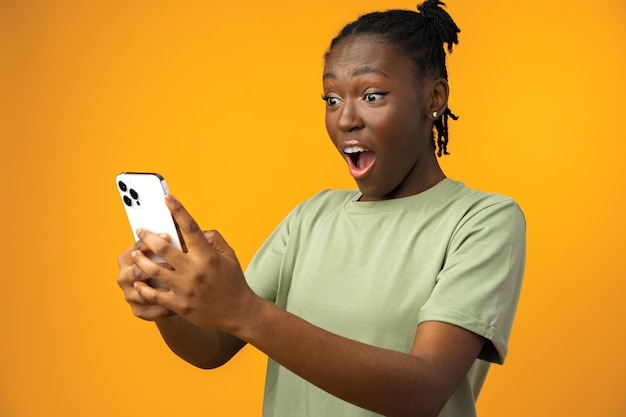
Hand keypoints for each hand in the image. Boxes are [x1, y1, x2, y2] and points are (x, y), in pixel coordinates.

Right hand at [117, 240, 173, 320]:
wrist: (160, 292)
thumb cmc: (165, 265)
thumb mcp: (163, 253)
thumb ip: (167, 245)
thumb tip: (180, 232)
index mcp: (126, 258)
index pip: (136, 248)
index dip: (152, 241)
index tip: (169, 236)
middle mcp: (124, 276)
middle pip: (138, 271)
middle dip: (158, 268)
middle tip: (177, 266)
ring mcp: (129, 295)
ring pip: (144, 293)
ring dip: (162, 290)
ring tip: (181, 286)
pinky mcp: (137, 310)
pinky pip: (151, 311)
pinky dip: (165, 307)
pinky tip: (179, 302)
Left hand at [131, 194, 257, 332]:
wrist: (238, 312)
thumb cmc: (234, 282)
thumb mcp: (230, 256)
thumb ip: (214, 239)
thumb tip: (197, 230)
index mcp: (207, 255)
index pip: (190, 227)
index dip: (178, 210)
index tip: (167, 198)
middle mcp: (194, 270)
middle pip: (164, 248)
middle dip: (148, 236)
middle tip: (140, 231)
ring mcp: (185, 288)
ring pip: (154, 270)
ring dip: (141, 259)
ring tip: (136, 254)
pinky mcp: (179, 305)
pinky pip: (155, 295)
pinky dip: (144, 287)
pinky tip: (138, 281)